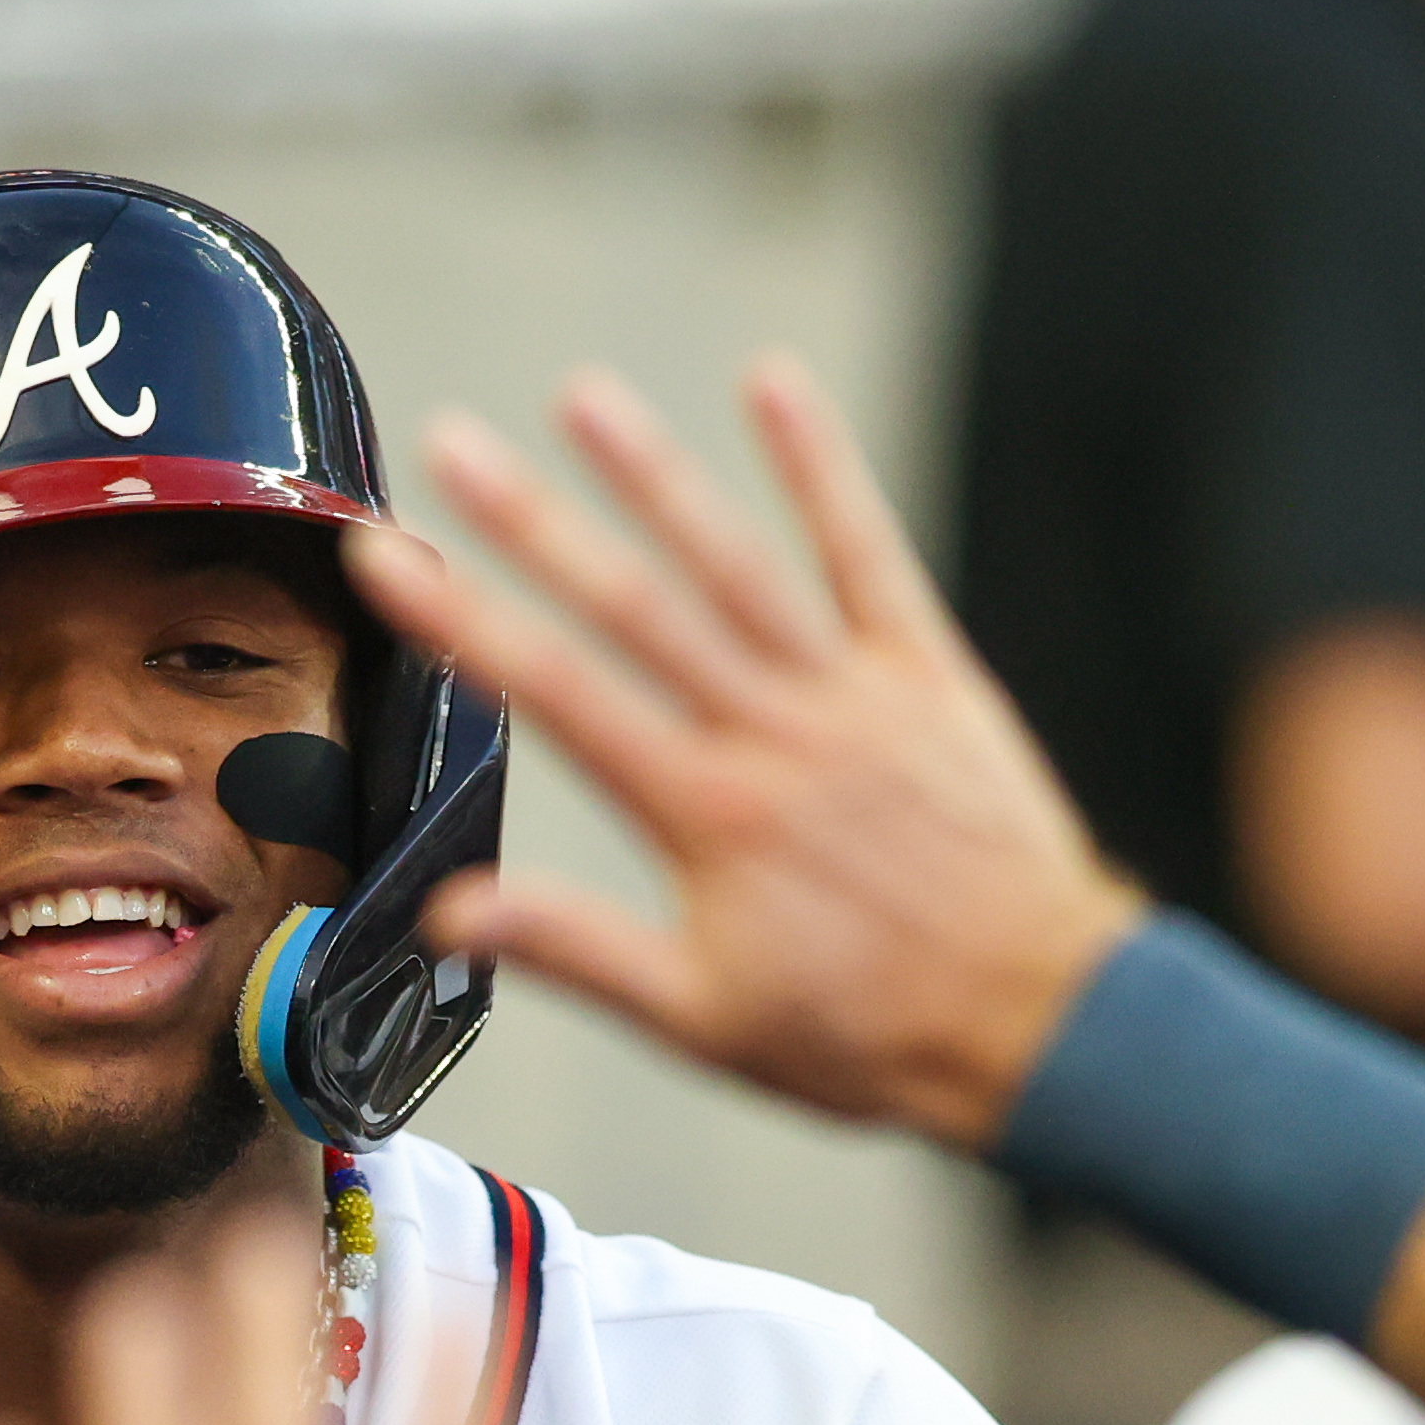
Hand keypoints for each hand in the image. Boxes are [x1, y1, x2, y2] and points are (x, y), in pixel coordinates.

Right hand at [341, 358, 1147, 1153]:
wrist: (1036, 1023)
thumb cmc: (870, 1035)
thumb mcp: (704, 1020)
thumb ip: (577, 950)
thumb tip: (453, 915)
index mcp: (705, 816)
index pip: (556, 696)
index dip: (462, 621)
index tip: (388, 559)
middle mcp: (771, 736)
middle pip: (632, 607)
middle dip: (531, 521)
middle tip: (451, 445)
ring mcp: (850, 694)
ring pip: (735, 564)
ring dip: (655, 474)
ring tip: (582, 396)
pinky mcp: (924, 675)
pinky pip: (866, 553)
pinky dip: (820, 470)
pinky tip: (771, 389)